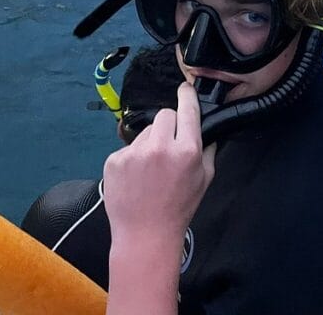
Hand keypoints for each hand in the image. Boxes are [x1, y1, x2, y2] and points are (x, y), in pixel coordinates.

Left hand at [104, 83, 215, 245]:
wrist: (144, 234)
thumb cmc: (179, 208)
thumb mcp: (205, 179)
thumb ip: (207, 150)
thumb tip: (205, 130)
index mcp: (187, 150)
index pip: (187, 109)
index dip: (187, 95)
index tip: (185, 88)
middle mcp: (160, 146)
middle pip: (164, 115)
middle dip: (168, 126)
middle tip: (169, 147)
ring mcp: (134, 153)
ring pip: (145, 132)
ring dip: (149, 143)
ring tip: (150, 169)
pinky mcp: (114, 160)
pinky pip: (127, 148)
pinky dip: (132, 158)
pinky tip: (136, 177)